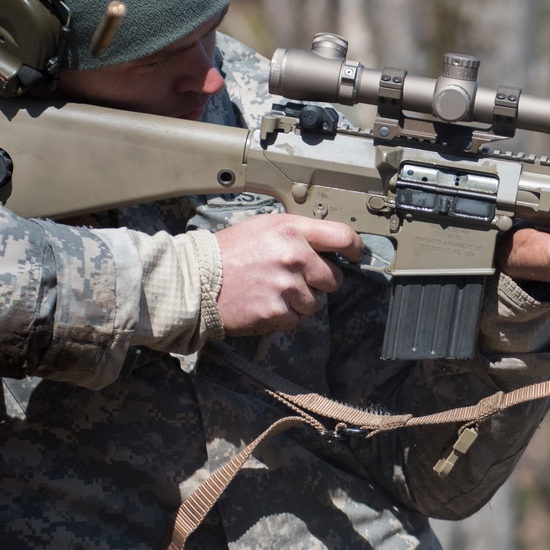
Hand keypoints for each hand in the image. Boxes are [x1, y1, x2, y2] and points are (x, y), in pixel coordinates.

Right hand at [214, 214, 362, 335]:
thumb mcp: (262, 228)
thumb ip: (295, 235)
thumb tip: (323, 246)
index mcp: (290, 230)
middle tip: (293, 281)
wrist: (195, 280)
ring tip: (270, 292)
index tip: (355, 255)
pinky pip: (296, 321)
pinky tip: (263, 305)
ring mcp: (286, 286)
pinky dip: (283, 318)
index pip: (342, 236)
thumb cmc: (226, 253)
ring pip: (315, 304)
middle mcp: (293, 256)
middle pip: (334, 279)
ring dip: (298, 303)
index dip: (354, 248)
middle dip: (318, 283)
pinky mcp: (276, 312)